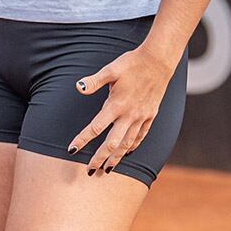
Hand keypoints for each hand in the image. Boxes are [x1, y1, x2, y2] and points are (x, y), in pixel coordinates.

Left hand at [67, 46, 174, 175]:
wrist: (159, 60)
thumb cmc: (132, 63)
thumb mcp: (111, 69)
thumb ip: (94, 81)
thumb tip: (78, 87)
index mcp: (116, 105)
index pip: (95, 128)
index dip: (82, 140)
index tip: (72, 150)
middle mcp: (129, 115)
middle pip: (112, 143)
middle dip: (100, 158)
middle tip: (91, 170)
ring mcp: (142, 116)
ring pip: (128, 143)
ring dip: (117, 157)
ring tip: (108, 168)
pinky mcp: (151, 115)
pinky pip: (142, 135)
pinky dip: (134, 146)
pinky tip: (128, 152)